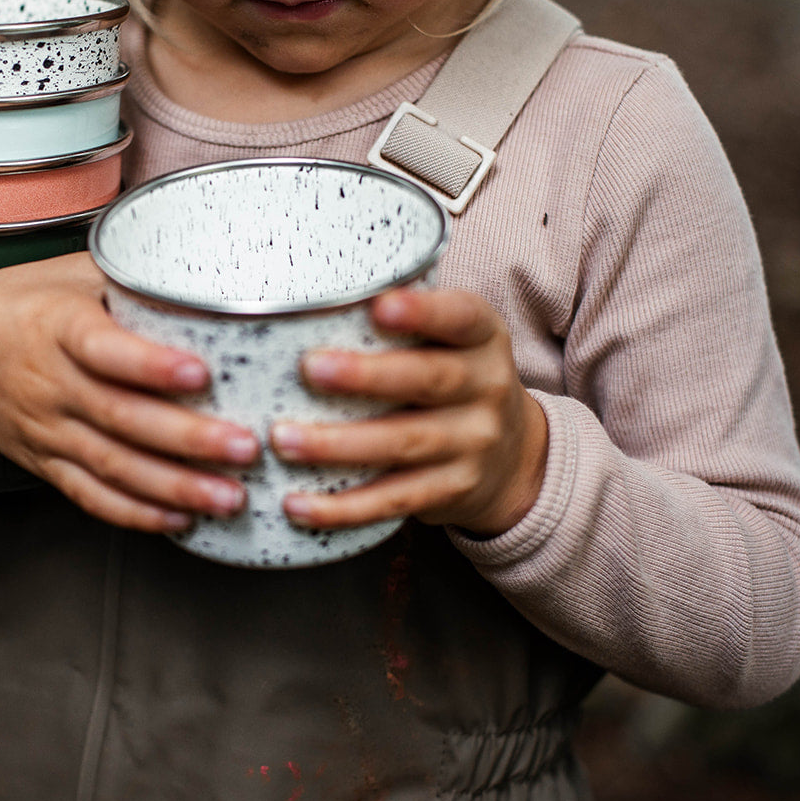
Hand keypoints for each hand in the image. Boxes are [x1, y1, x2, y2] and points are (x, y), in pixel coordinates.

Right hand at [0, 253, 257, 532]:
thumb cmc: (18, 303)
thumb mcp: (65, 273)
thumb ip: (129, 274)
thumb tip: (210, 267)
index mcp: (55, 327)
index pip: (103, 348)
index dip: (150, 364)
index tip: (201, 373)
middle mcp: (49, 383)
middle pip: (120, 418)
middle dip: (188, 438)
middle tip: (246, 447)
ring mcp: (45, 430)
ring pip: (113, 466)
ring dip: (175, 487)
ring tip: (230, 497)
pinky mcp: (44, 463)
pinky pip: (90, 496)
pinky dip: (136, 513)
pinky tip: (182, 520)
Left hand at [270, 287, 546, 537]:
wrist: (514, 457)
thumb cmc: (453, 378)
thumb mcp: (453, 340)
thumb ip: (405, 317)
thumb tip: (303, 293)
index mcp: (483, 338)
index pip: (461, 318)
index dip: (423, 312)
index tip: (379, 307)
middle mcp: (486, 388)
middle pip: (428, 381)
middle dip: (367, 376)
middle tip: (311, 368)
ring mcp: (472, 444)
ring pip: (404, 444)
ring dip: (339, 444)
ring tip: (284, 439)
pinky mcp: (451, 491)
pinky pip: (394, 500)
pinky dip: (343, 507)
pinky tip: (297, 505)